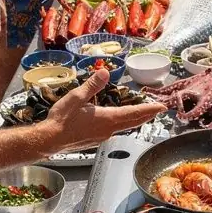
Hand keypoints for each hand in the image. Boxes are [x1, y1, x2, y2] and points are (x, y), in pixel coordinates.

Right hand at [43, 69, 164, 148]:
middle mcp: (109, 130)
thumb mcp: (76, 98)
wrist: (49, 140)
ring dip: (135, 119)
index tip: (162, 107)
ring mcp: (102, 136)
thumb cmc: (61, 119)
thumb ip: (92, 85)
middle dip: (147, 115)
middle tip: (158, 110)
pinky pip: (115, 130)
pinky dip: (123, 123)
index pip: (134, 113)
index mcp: (107, 118)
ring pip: (125, 127)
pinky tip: (119, 120)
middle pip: (133, 122)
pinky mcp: (95, 139)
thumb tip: (105, 72)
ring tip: (143, 113)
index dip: (149, 109)